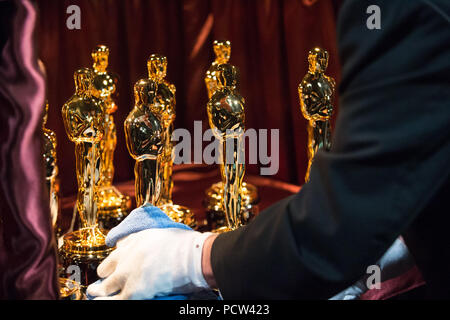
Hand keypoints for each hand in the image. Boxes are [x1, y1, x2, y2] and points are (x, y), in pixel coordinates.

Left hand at [87, 228, 213, 299]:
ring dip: (100, 292)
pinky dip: (108, 301)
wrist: (190, 255)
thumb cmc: (182, 245)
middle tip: (102, 284)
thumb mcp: (157, 235)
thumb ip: (142, 242)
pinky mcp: (134, 290)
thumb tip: (134, 247)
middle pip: (104, 270)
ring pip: (105, 287)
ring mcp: (127, 274)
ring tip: (95, 294)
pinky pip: (115, 300)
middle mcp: (125, 256)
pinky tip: (101, 302)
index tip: (111, 270)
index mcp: (132, 242)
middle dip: (104, 277)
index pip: (113, 255)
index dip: (111, 265)